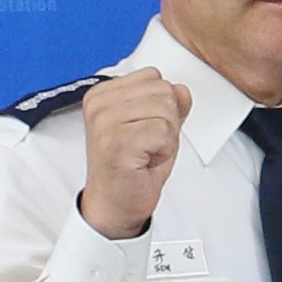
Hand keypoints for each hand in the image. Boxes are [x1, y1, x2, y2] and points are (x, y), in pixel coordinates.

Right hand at [74, 68, 190, 239]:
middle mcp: (100, 104)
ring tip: (146, 153)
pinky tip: (145, 161)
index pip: (153, 77)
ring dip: (166, 138)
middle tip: (147, 146)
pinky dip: (164, 151)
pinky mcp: (116, 140)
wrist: (114, 205)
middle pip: (163, 91)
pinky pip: (164, 131)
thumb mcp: (155, 128)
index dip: (161, 107)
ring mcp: (105, 121)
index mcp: (102, 94)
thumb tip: (182, 89)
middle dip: (167, 122)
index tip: (143, 131)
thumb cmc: (130, 169)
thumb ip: (169, 105)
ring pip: (166, 110)